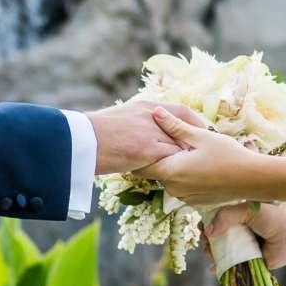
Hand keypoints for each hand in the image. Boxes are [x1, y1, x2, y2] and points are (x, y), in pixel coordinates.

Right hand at [88, 100, 207, 174]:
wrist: (80, 139)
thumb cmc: (92, 133)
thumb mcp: (118, 119)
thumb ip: (134, 123)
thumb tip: (137, 133)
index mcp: (146, 106)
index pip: (181, 112)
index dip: (194, 123)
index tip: (203, 133)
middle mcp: (153, 116)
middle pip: (185, 130)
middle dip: (195, 144)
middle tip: (205, 155)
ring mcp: (152, 132)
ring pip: (180, 147)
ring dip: (186, 159)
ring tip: (193, 171)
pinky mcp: (149, 149)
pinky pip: (170, 160)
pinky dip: (175, 169)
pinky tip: (178, 179)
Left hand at [139, 109, 263, 210]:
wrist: (253, 180)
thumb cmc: (228, 155)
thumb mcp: (201, 136)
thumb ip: (175, 126)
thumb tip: (156, 112)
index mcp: (171, 171)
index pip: (141, 166)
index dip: (142, 154)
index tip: (147, 142)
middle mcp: (173, 188)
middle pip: (156, 172)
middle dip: (161, 157)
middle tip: (176, 142)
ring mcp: (184, 197)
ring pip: (169, 179)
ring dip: (174, 167)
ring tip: (191, 153)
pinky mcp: (194, 202)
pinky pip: (181, 187)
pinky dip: (185, 177)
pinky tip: (201, 166)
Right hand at [209, 202, 285, 268]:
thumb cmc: (273, 220)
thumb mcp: (248, 210)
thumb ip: (226, 216)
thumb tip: (208, 232)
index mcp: (241, 216)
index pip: (218, 218)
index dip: (208, 223)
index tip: (202, 228)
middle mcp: (241, 231)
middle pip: (217, 236)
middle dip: (208, 240)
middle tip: (206, 242)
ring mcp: (243, 247)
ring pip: (221, 251)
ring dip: (212, 253)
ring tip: (210, 253)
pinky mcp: (247, 261)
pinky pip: (230, 265)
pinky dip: (220, 268)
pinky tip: (214, 268)